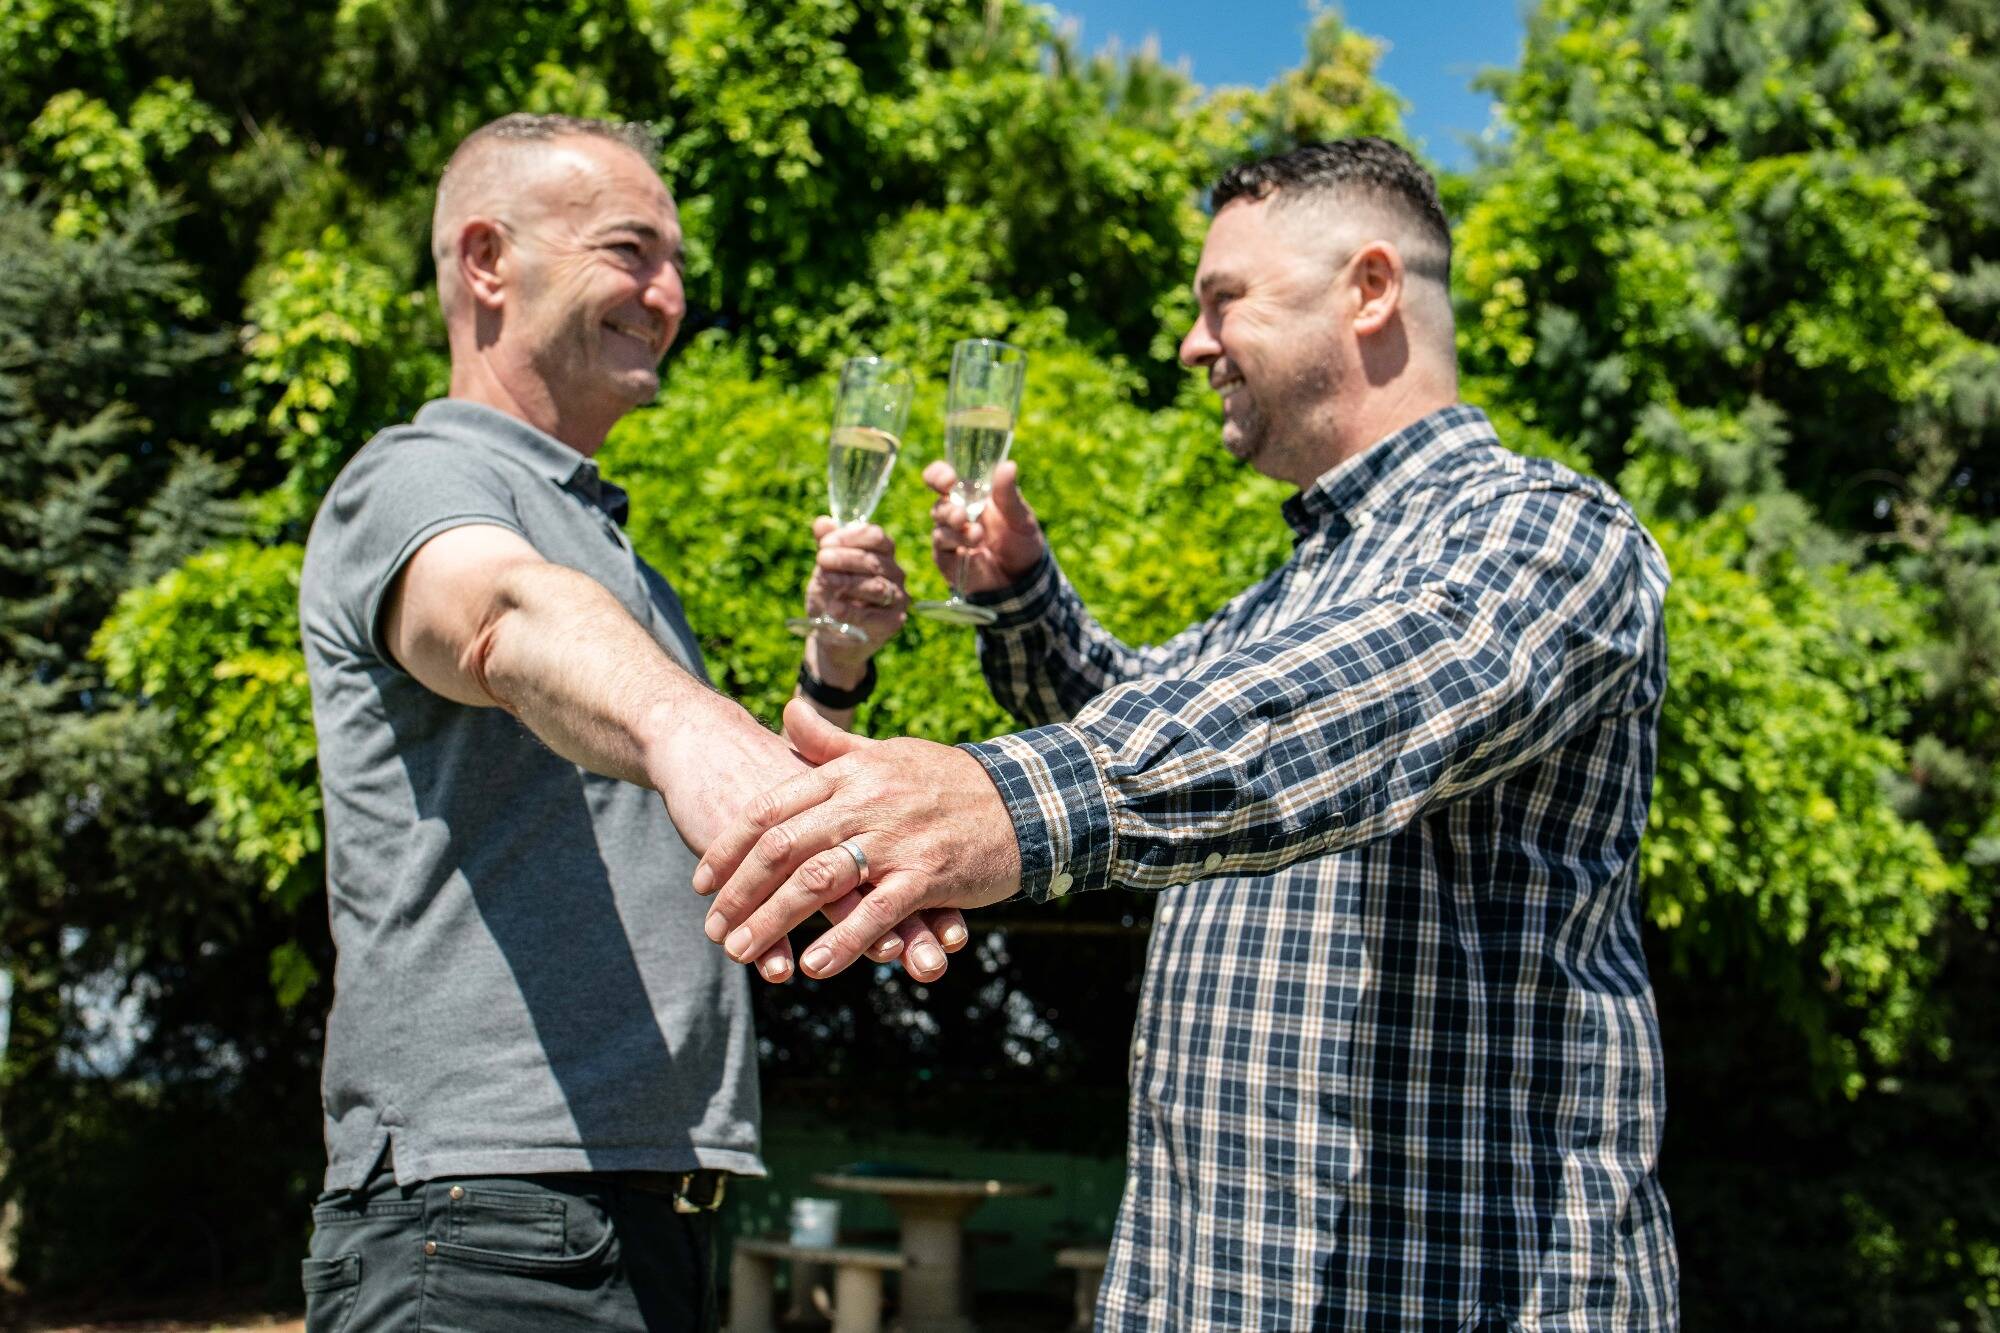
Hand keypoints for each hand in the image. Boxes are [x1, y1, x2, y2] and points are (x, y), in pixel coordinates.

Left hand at [692, 700, 1021, 979]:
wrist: (1025, 799)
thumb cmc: (948, 780)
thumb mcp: (885, 752)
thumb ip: (829, 742)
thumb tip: (785, 712)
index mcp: (850, 772)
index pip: (772, 807)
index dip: (730, 846)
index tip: (702, 880)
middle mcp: (866, 801)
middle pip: (784, 846)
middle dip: (740, 892)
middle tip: (713, 929)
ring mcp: (897, 838)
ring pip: (820, 880)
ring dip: (774, 920)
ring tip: (743, 952)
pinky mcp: (930, 874)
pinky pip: (878, 911)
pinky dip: (843, 940)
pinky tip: (813, 966)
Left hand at [804, 519, 907, 674]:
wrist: (834, 635)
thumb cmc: (833, 595)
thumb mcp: (826, 569)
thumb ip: (826, 545)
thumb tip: (821, 522)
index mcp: (883, 554)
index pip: (876, 536)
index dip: (850, 536)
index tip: (824, 543)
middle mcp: (896, 574)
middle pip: (874, 561)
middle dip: (844, 558)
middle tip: (820, 559)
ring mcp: (897, 599)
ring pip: (877, 586)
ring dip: (847, 582)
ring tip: (825, 581)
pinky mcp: (892, 623)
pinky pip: (873, 616)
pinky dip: (851, 611)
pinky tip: (833, 608)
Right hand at [925, 459, 1045, 593]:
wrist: (1023, 576)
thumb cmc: (1020, 539)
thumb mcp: (1019, 515)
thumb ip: (1009, 493)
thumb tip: (1008, 465)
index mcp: (967, 494)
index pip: (940, 477)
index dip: (938, 475)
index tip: (948, 479)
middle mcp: (954, 513)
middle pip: (938, 505)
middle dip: (949, 509)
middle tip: (962, 514)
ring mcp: (949, 536)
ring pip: (940, 528)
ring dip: (956, 530)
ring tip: (978, 534)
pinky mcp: (947, 559)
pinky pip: (942, 549)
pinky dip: (956, 546)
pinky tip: (974, 549)